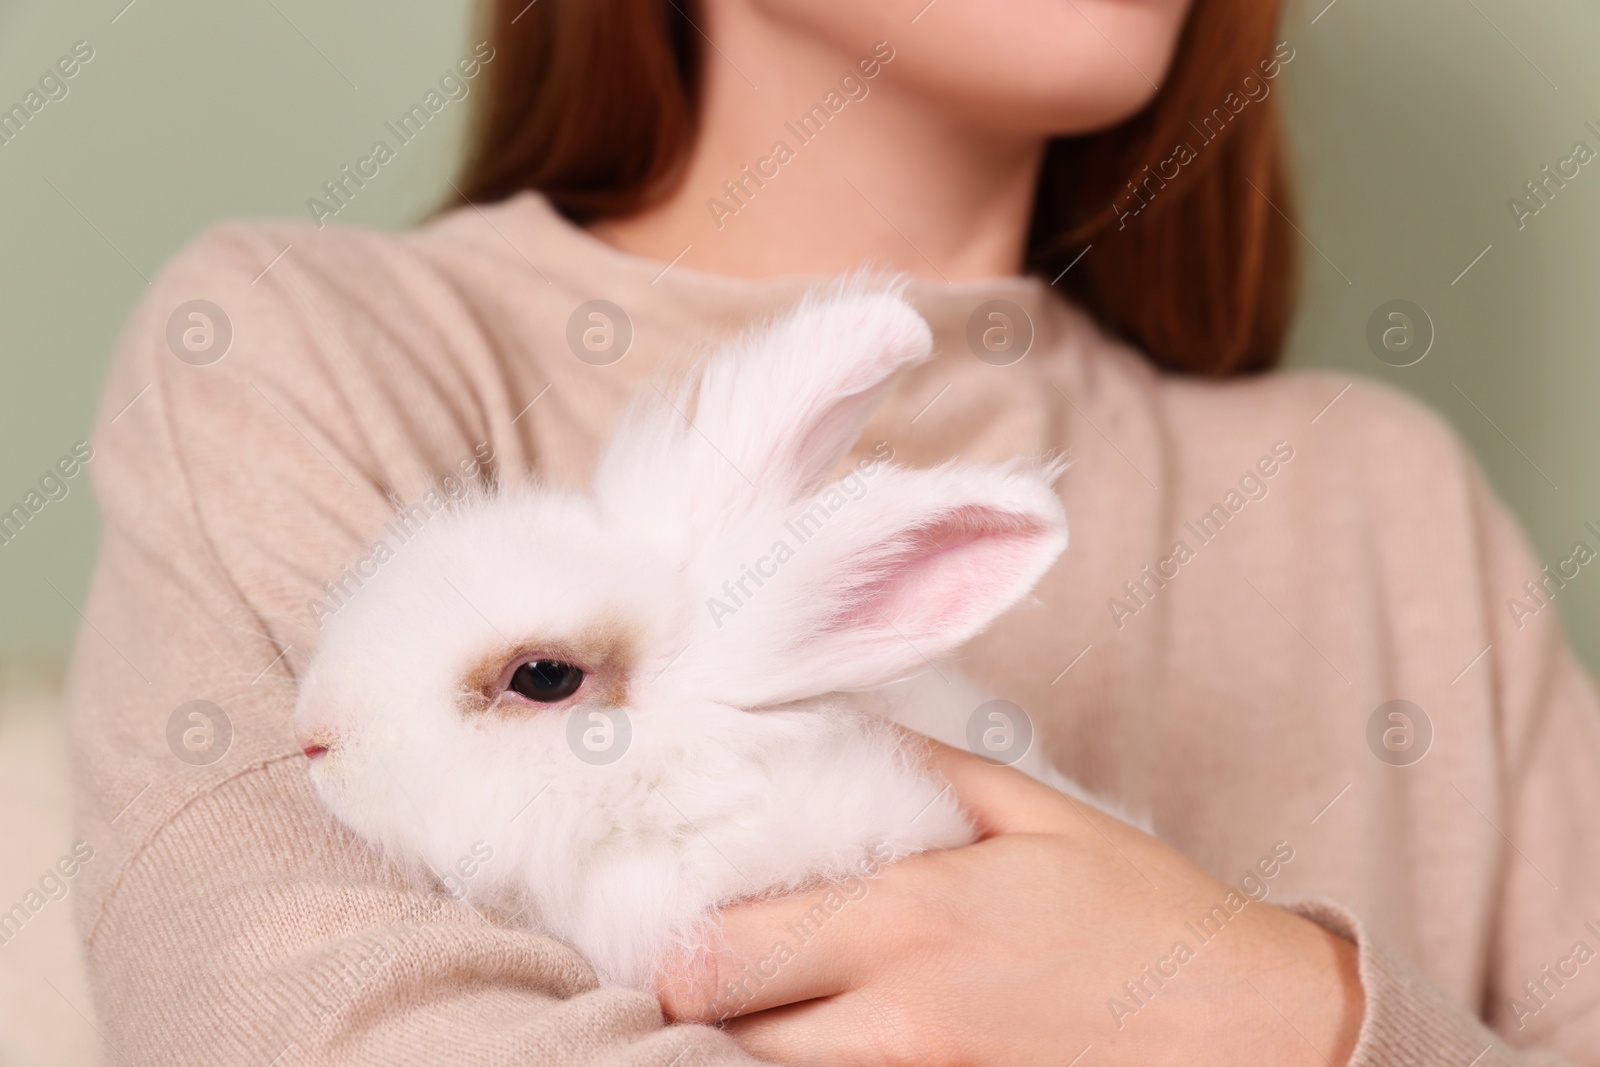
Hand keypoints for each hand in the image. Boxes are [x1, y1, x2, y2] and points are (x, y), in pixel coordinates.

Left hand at [656, 737, 1362, 1065]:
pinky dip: (816, 1066)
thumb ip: (915, 768)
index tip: (684, 924)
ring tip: (775, 1002)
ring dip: (751, 1044)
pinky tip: (835, 1033)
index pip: (718, 956)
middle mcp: (895, 1019)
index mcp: (905, 920)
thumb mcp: (1030, 811)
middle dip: (698, 1003)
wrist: (1246, 1024)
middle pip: (719, 1033)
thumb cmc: (1139, 910)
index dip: (677, 947)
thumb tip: (826, 733)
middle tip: (715, 971)